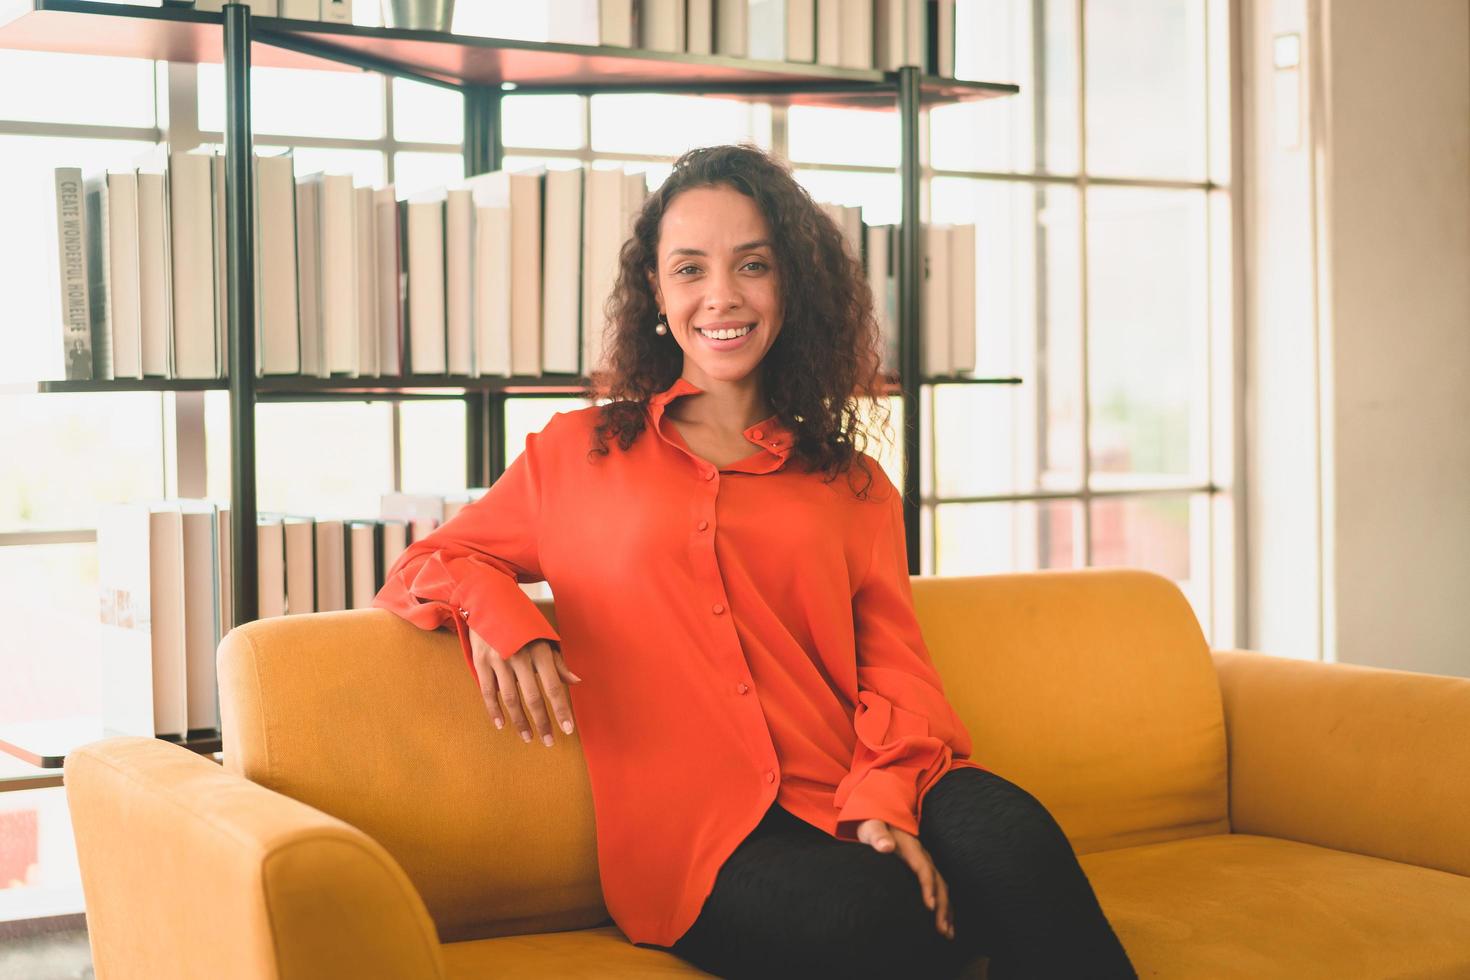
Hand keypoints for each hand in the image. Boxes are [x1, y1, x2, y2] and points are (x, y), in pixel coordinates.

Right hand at [469, 630, 580, 746]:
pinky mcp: (481, 661)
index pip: (554, 687)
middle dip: (542, 722)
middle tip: (549, 740)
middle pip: (533, 698)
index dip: (561, 710)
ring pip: (511, 699)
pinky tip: (502, 724)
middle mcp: (520, 656)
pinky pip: (488, 692)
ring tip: (528, 737)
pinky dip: (494, 710)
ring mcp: (499, 659)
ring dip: (520, 721)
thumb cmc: (522, 622)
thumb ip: (559, 661)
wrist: (490, 600)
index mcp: (540, 650)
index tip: (567, 730)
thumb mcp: (544, 637)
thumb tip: (575, 682)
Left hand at [855, 818, 953, 940]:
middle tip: (942, 929)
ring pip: (942, 888)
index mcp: (912, 848)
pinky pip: (938, 888)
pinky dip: (944, 906)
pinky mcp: (924, 870)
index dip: (928, 887)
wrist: (881, 817)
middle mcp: (923, 856)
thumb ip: (878, 835)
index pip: (923, 868)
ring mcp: (925, 864)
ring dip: (947, 910)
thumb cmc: (873, 825)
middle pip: (938, 882)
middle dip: (942, 906)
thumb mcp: (872, 827)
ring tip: (947, 933)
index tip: (930, 906)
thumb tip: (886, 846)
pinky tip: (945, 922)